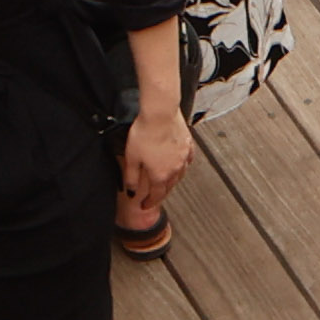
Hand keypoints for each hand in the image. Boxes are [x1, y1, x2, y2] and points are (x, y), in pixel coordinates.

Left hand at [120, 97, 200, 236]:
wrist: (160, 114)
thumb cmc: (145, 133)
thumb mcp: (132, 158)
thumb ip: (132, 177)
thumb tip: (131, 190)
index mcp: (160, 175)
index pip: (156, 195)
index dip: (149, 203)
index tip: (145, 206)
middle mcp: (174, 169)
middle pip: (168, 187)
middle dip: (160, 194)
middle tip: (154, 196)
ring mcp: (183, 158)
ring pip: (179, 176)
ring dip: (172, 182)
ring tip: (166, 182)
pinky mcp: (188, 145)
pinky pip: (187, 161)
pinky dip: (183, 166)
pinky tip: (180, 164)